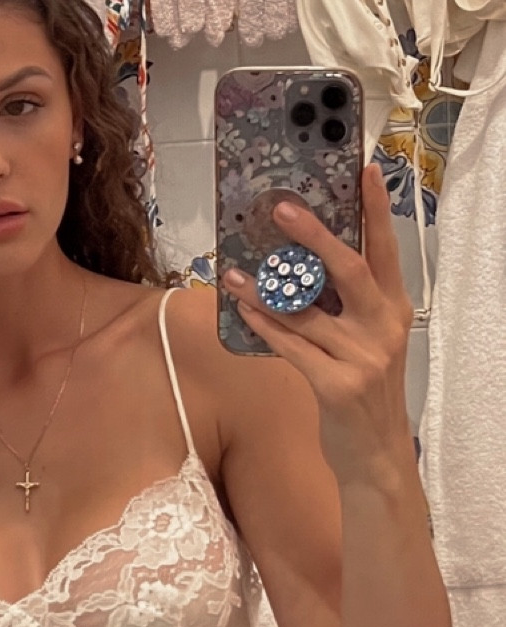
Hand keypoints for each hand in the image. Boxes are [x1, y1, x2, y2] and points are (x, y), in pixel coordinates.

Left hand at [219, 164, 415, 486]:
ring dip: (266, 287)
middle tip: (283, 209)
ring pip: (307, 311)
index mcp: (394, 311)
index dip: (375, 211)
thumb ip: (344, 306)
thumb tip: (295, 264)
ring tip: (233, 269)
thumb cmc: (362, 390)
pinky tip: (242, 308)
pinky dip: (264, 325)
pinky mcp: (336, 386)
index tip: (365, 171)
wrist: (374, 454)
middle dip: (315, 236)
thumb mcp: (367, 342)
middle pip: (349, 270)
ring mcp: (362, 358)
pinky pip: (291, 346)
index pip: (385, 251)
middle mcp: (383, 328)